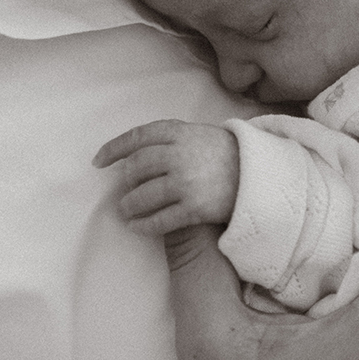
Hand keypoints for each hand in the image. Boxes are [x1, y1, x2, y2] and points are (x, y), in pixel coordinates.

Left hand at [93, 119, 238, 233]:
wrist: (260, 176)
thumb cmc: (226, 154)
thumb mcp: (199, 134)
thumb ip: (170, 139)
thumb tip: (133, 156)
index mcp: (179, 132)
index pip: (137, 137)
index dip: (113, 149)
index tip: (98, 162)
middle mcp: (179, 155)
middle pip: (136, 169)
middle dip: (126, 182)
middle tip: (123, 191)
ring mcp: (186, 182)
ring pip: (142, 197)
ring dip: (129, 206)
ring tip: (126, 211)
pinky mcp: (194, 208)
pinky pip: (159, 220)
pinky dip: (143, 225)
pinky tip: (137, 227)